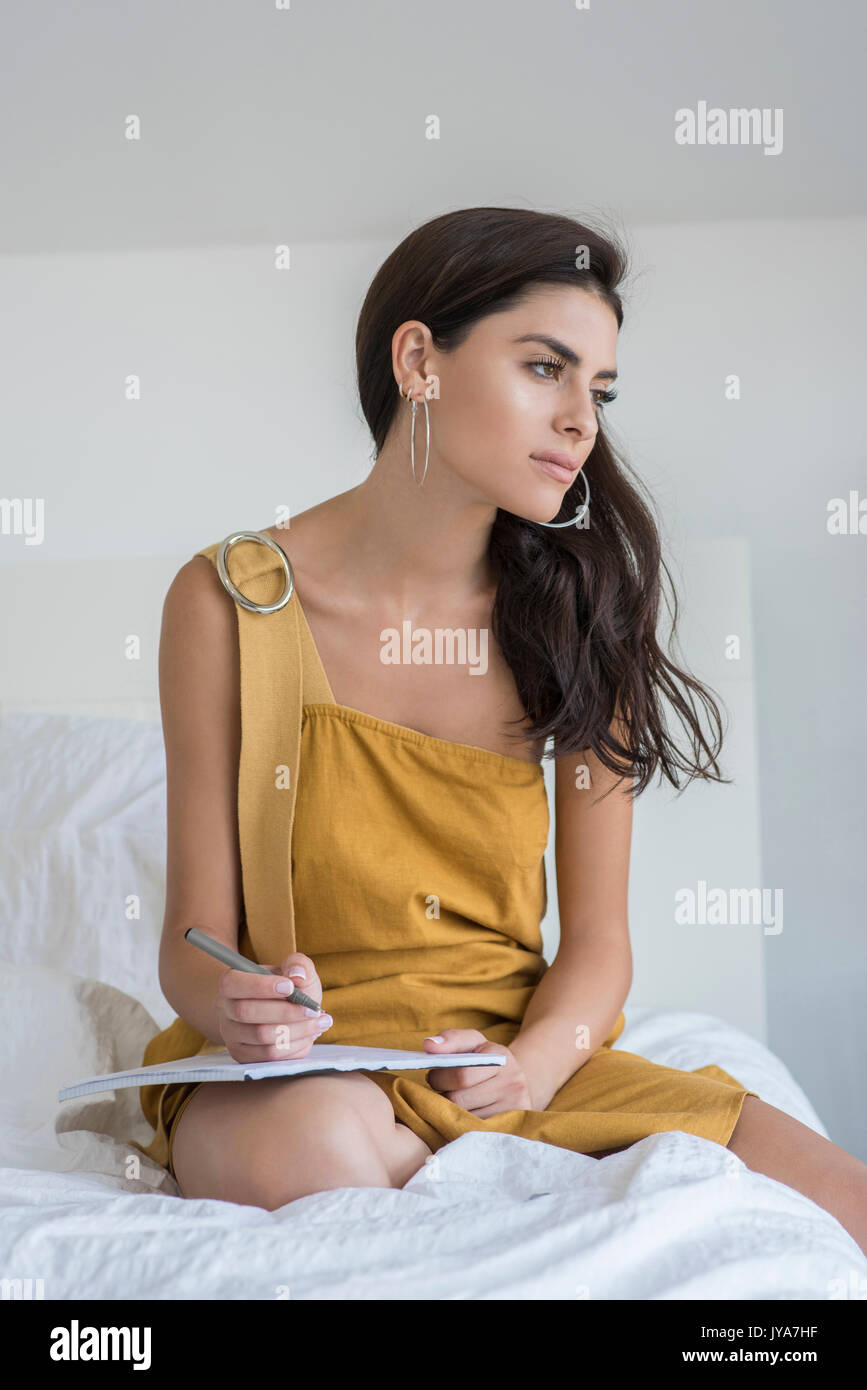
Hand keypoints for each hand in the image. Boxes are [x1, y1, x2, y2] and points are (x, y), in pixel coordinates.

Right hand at [214, 951, 332, 1062]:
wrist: (279, 1013)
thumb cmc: (287, 988)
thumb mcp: (294, 970)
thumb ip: (297, 964)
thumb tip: (297, 975)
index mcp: (231, 984)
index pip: (233, 984)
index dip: (260, 986)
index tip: (290, 986)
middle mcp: (225, 1011)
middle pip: (246, 1013)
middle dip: (285, 1012)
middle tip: (313, 1009)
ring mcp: (232, 1036)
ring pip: (261, 1037)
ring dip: (296, 1030)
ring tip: (320, 1021)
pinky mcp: (244, 1057)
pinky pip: (269, 1056)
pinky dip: (294, 1046)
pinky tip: (310, 1035)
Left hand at [422, 1029, 534, 1117]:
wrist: (515, 1083)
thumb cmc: (485, 1060)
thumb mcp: (471, 1043)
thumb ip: (450, 1039)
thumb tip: (429, 1045)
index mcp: (501, 1058)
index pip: (461, 1075)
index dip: (439, 1079)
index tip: (432, 1077)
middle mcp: (513, 1083)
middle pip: (460, 1100)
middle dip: (442, 1097)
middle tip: (440, 1092)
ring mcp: (515, 1108)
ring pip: (465, 1120)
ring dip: (451, 1114)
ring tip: (454, 1104)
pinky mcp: (512, 1128)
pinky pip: (474, 1133)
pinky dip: (463, 1127)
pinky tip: (463, 1118)